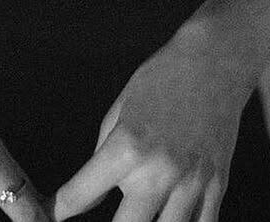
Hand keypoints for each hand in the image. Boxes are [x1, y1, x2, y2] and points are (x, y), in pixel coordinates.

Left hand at [52, 29, 249, 221]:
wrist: (214, 62)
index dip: (60, 209)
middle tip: (106, 216)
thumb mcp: (120, 109)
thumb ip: (102, 154)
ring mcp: (190, 183)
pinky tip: (171, 219)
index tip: (53, 215)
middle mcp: (158, 172)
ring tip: (140, 215)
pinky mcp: (216, 186)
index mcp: (126, 147)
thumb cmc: (163, 78)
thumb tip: (89, 195)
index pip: (82, 194)